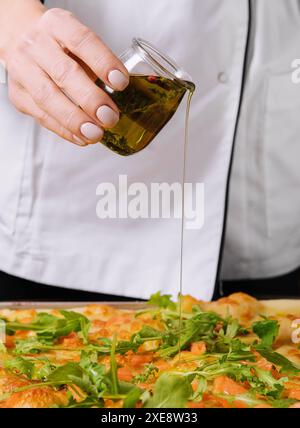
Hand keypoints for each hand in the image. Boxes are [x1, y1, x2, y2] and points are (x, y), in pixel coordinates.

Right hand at [2, 5, 128, 146]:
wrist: (22, 42)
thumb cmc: (59, 45)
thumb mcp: (79, 41)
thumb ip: (98, 62)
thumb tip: (120, 92)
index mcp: (57, 24)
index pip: (81, 41)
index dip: (103, 63)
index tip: (120, 83)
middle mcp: (36, 44)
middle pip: (64, 73)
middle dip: (90, 99)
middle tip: (109, 117)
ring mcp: (23, 69)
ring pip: (48, 97)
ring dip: (74, 120)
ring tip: (95, 133)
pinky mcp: (18, 95)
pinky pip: (41, 116)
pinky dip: (63, 130)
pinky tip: (81, 138)